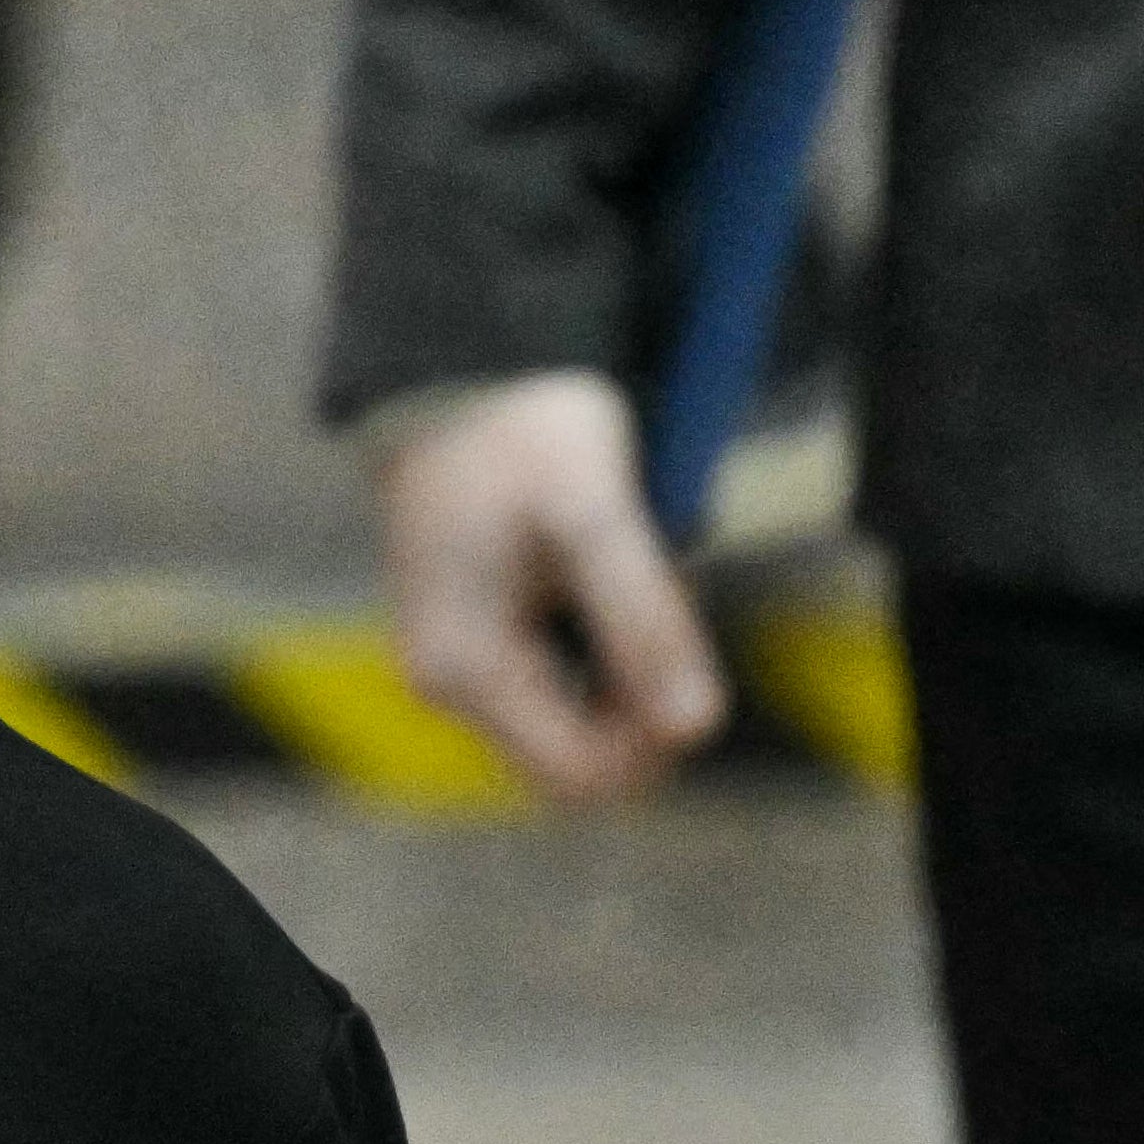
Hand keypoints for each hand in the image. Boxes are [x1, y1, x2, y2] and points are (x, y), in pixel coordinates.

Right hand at [379, 371, 725, 802]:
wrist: (468, 365)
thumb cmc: (527, 428)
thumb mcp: (597, 515)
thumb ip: (644, 622)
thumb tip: (697, 730)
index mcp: (466, 668)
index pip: (581, 777)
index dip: (654, 742)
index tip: (692, 659)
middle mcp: (446, 685)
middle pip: (576, 760)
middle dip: (643, 703)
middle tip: (669, 600)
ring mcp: (454, 667)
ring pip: (571, 724)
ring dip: (627, 675)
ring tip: (640, 577)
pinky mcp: (472, 642)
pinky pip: (555, 685)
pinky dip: (601, 650)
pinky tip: (610, 581)